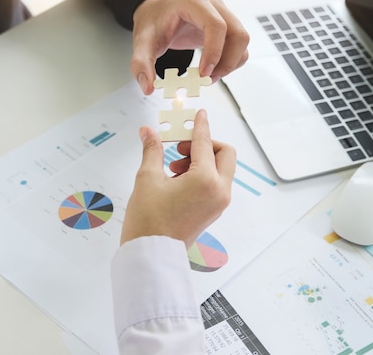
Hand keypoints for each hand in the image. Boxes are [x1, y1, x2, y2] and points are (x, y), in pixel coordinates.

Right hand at [120, 109, 235, 246]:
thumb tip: (148, 132)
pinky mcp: (214, 211)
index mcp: (206, 179)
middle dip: (205, 145)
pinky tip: (178, 180)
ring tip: (172, 168)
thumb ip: (152, 150)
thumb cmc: (148, 220)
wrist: (151, 256)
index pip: (205, 143)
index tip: (199, 115)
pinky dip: (203, 175)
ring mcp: (220, 202)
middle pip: (225, 154)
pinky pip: (217, 183)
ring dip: (203, 160)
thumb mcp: (147, 179)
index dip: (200, 126)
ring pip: (222, 169)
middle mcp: (220, 190)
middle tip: (180, 149)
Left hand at [130, 0, 249, 94]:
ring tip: (210, 76)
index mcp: (193, 2)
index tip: (204, 73)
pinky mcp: (228, 27)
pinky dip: (232, 61)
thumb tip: (148, 86)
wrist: (157, 12)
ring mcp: (224, 15)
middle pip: (238, 34)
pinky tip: (214, 69)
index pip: (217, 25)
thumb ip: (141, 63)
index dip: (214, 51)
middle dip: (227, 62)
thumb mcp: (142, 40)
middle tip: (208, 78)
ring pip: (242, 41)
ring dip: (231, 63)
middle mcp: (214, 6)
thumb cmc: (154, 21)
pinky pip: (240, 46)